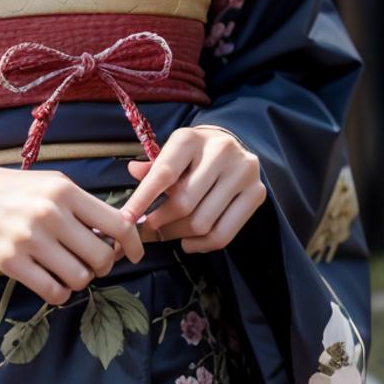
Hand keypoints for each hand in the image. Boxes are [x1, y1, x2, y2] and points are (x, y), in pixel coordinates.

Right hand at [0, 146, 144, 304]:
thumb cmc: (5, 190)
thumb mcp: (47, 185)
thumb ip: (79, 207)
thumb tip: (117, 235)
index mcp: (64, 190)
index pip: (118, 223)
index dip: (133, 245)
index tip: (134, 255)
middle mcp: (50, 213)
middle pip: (102, 256)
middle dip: (101, 266)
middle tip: (88, 264)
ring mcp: (29, 238)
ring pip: (80, 277)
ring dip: (77, 281)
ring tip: (64, 272)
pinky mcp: (9, 261)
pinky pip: (53, 291)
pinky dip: (58, 293)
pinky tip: (48, 283)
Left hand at [119, 125, 265, 251]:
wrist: (234, 147)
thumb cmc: (194, 155)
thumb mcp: (172, 153)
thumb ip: (153, 167)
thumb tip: (133, 171)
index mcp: (192, 138)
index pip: (164, 173)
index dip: (143, 199)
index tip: (127, 219)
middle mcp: (221, 151)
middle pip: (184, 204)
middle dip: (161, 222)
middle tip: (150, 229)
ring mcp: (243, 172)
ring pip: (202, 223)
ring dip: (179, 235)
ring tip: (167, 234)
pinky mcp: (257, 193)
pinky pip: (224, 234)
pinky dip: (201, 245)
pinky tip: (189, 242)